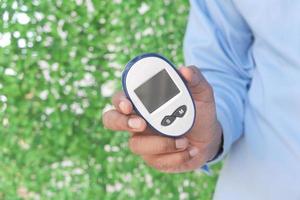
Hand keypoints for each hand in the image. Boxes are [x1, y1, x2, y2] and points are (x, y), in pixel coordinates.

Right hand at [102, 66, 221, 172]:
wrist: (208, 137)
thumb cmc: (199, 111)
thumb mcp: (202, 93)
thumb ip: (195, 78)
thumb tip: (184, 71)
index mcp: (144, 102)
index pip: (121, 98)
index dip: (119, 101)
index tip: (129, 104)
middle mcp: (138, 120)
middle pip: (111, 120)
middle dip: (121, 122)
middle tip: (141, 124)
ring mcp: (144, 141)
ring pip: (135, 145)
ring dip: (161, 144)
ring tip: (184, 141)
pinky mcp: (153, 158)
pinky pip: (156, 161)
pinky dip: (176, 157)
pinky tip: (190, 150)